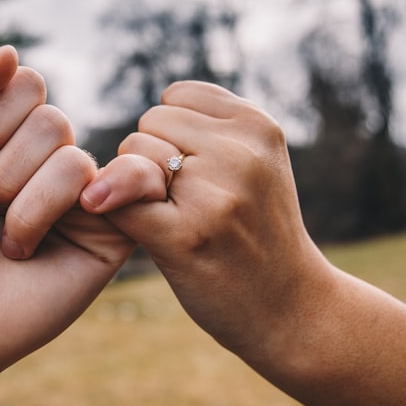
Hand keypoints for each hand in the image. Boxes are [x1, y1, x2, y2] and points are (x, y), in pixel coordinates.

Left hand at [0, 46, 139, 380]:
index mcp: (11, 132)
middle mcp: (51, 157)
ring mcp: (86, 193)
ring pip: (71, 158)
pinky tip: (85, 213)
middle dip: (0, 171)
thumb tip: (11, 52)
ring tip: (9, 243)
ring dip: (23, 208)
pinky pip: (132, 181)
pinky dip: (112, 189)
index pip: (24, 82)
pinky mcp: (115, 230)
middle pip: (50, 119)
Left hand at [80, 80, 328, 359]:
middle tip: (191, 201)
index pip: (176, 95)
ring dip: (139, 185)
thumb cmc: (260, 232)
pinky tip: (141, 231)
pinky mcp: (184, 236)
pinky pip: (118, 198)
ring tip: (182, 219)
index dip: (174, 132)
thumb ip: (209, 129)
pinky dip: (113, 209)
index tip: (199, 168)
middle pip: (149, 122)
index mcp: (258, 126)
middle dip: (156, 156)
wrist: (291, 310)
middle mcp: (240, 153)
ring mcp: (214, 195)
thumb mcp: (258, 163)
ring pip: (130, 154)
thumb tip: (138, 129)